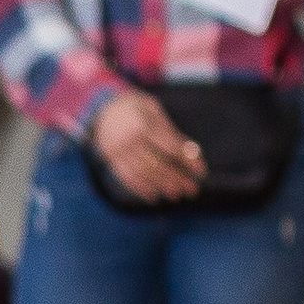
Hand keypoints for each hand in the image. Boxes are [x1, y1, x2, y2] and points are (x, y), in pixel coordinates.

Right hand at [86, 86, 203, 204]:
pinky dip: (140, 189)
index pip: (171, 147)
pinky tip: (153, 196)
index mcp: (143, 124)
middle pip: (158, 164)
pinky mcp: (111, 160)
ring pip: (143, 174)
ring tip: (176, 195)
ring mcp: (118, 151)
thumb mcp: (153, 109)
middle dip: (177, 178)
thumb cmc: (134, 107)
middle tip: (192, 190)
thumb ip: (170, 129)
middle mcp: (129, 139)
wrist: (101, 108)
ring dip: (161, 186)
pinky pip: (126, 178)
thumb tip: (190, 152)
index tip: (201, 172)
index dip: (188, 160)